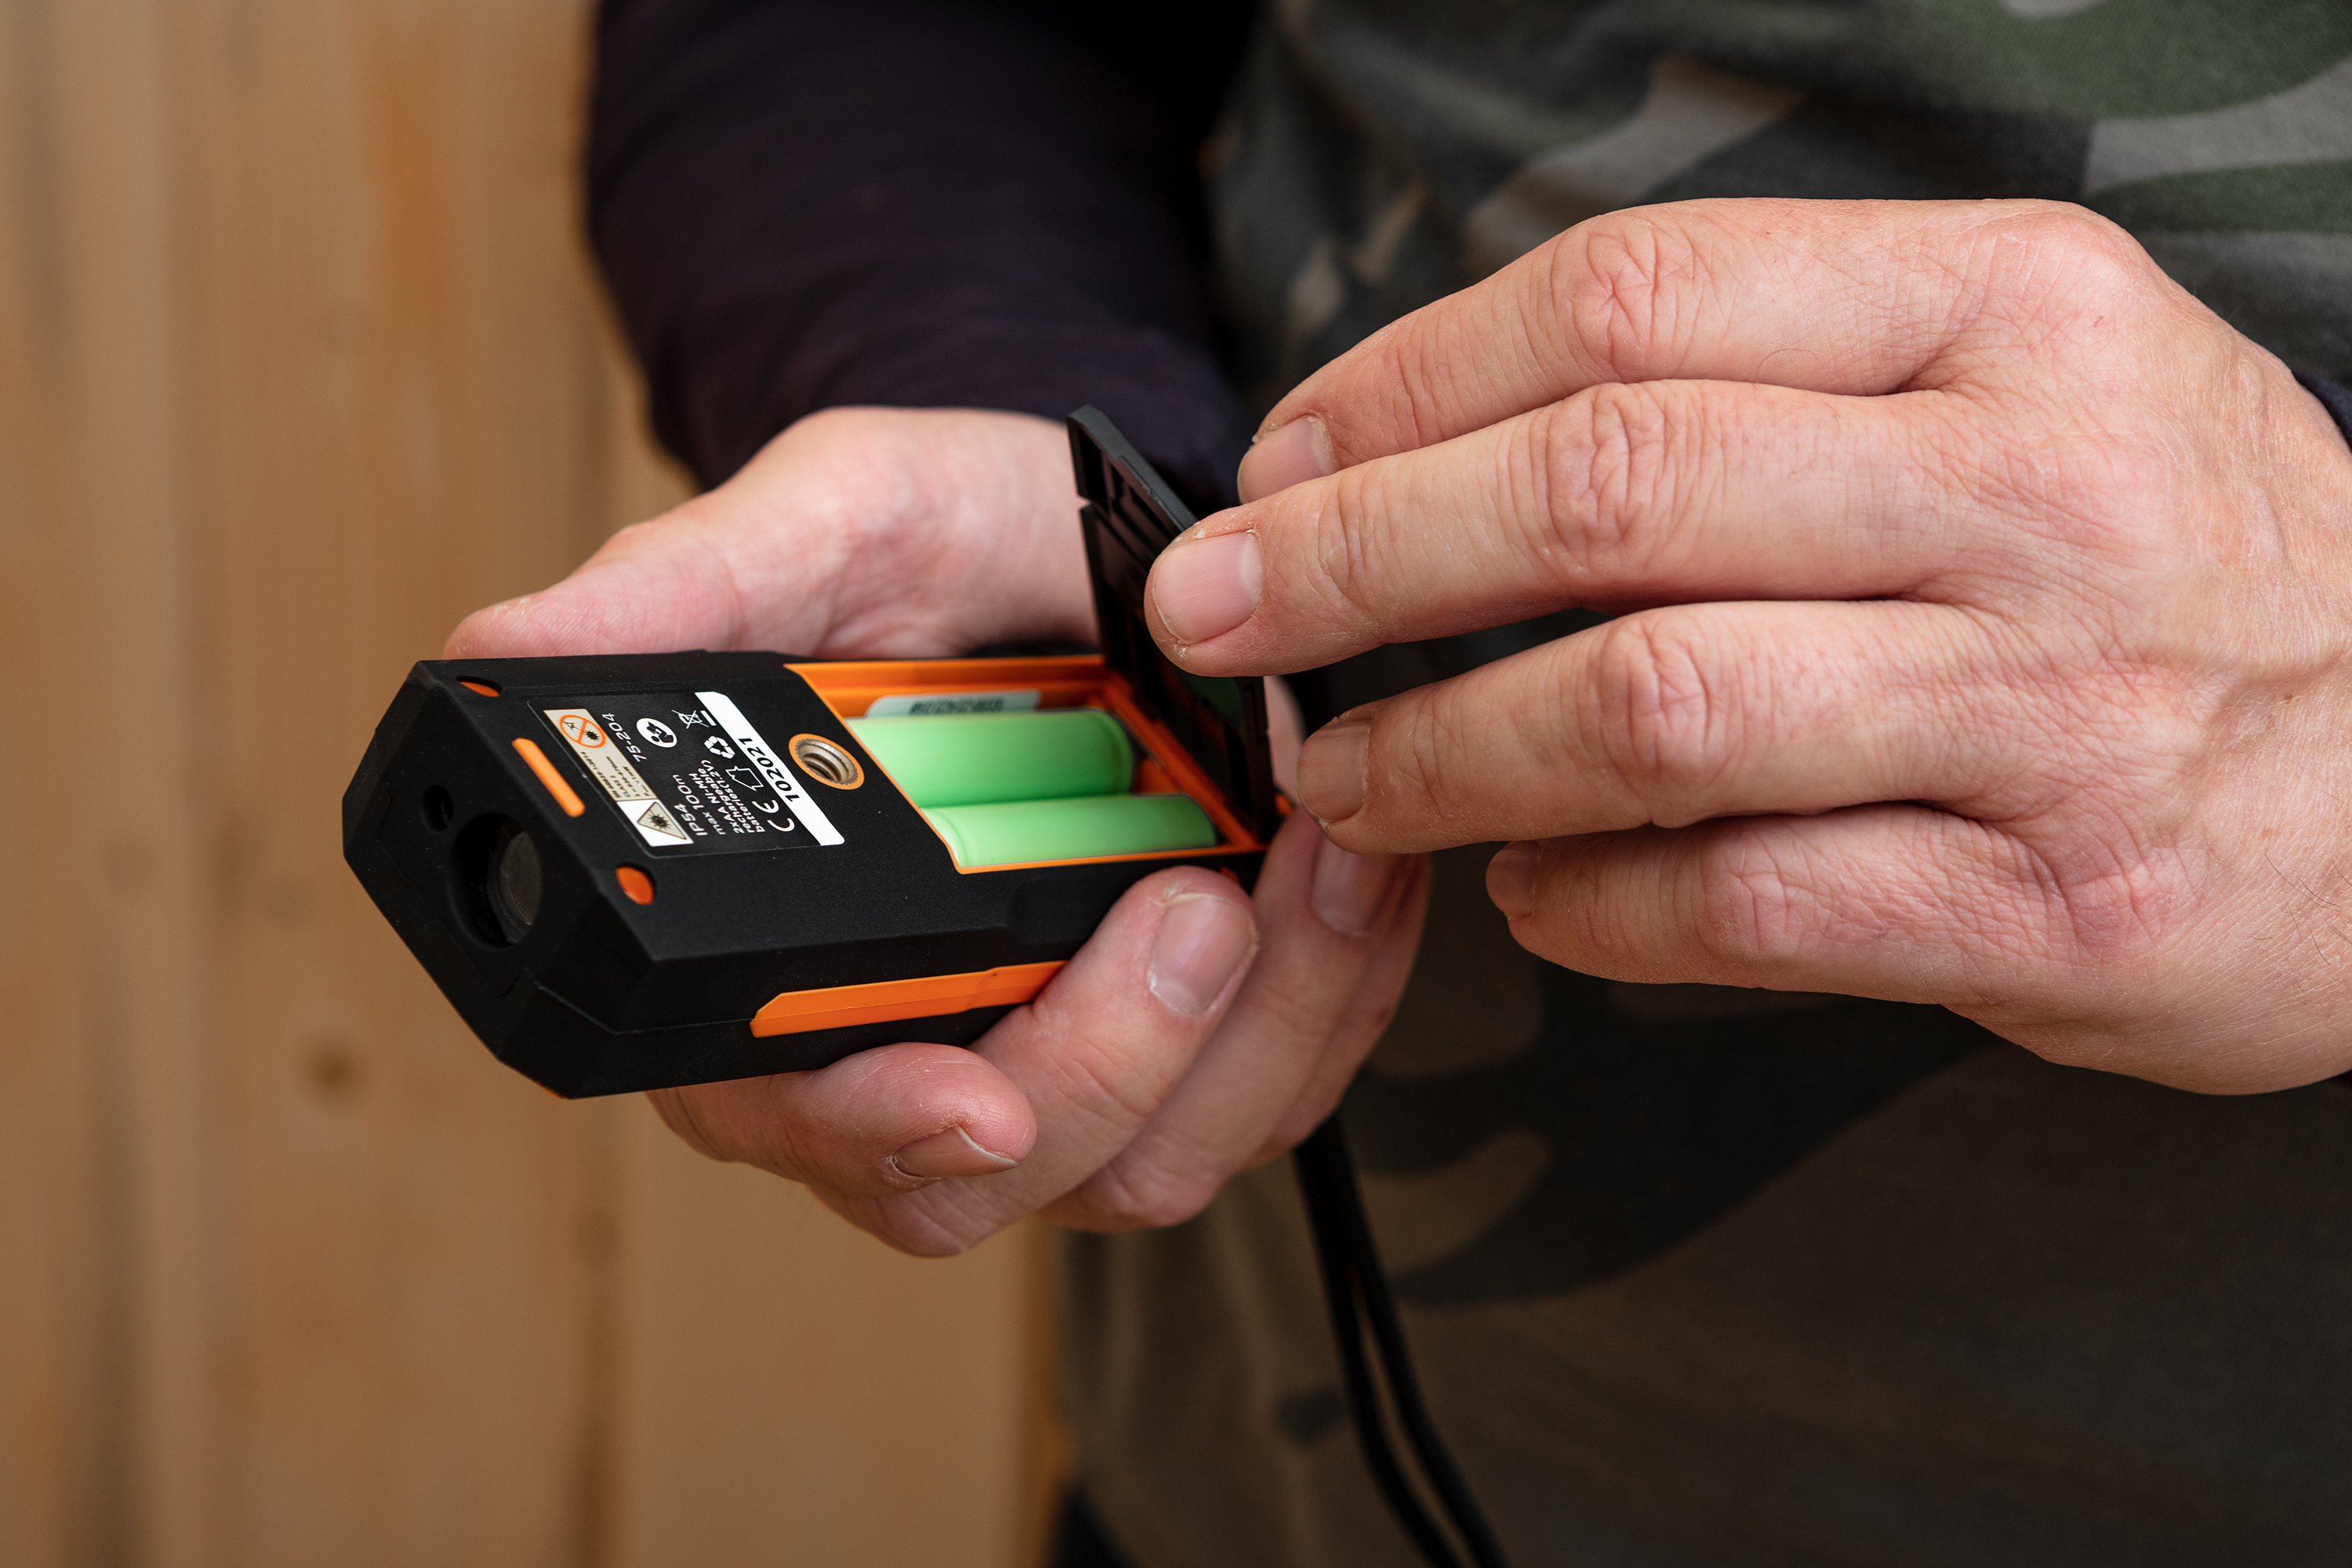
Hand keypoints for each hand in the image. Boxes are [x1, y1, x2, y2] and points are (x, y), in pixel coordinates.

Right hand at [451, 407, 1428, 1252]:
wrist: (1081, 537)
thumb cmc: (936, 538)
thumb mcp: (820, 520)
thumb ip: (678, 592)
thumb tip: (499, 655)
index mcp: (763, 956)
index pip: (781, 1110)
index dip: (866, 1132)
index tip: (967, 1103)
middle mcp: (899, 1037)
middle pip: (984, 1174)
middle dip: (1106, 1066)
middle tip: (1193, 905)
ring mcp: (1050, 1050)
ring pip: (1146, 1157)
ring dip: (1253, 1031)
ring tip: (1307, 859)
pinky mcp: (1185, 1040)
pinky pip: (1268, 1095)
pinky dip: (1331, 1000)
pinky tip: (1346, 874)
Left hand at [1143, 199, 2351, 1093]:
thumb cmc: (2167, 563)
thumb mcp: (2017, 386)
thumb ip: (1764, 385)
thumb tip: (1431, 459)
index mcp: (2010, 310)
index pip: (1633, 299)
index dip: (1407, 381)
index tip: (1280, 460)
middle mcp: (2037, 488)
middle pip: (1605, 491)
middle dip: (1355, 557)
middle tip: (1219, 615)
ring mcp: (2057, 704)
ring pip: (1648, 707)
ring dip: (1441, 753)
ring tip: (1343, 781)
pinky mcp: (2059, 905)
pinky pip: (1741, 900)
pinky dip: (1588, 907)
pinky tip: (1526, 894)